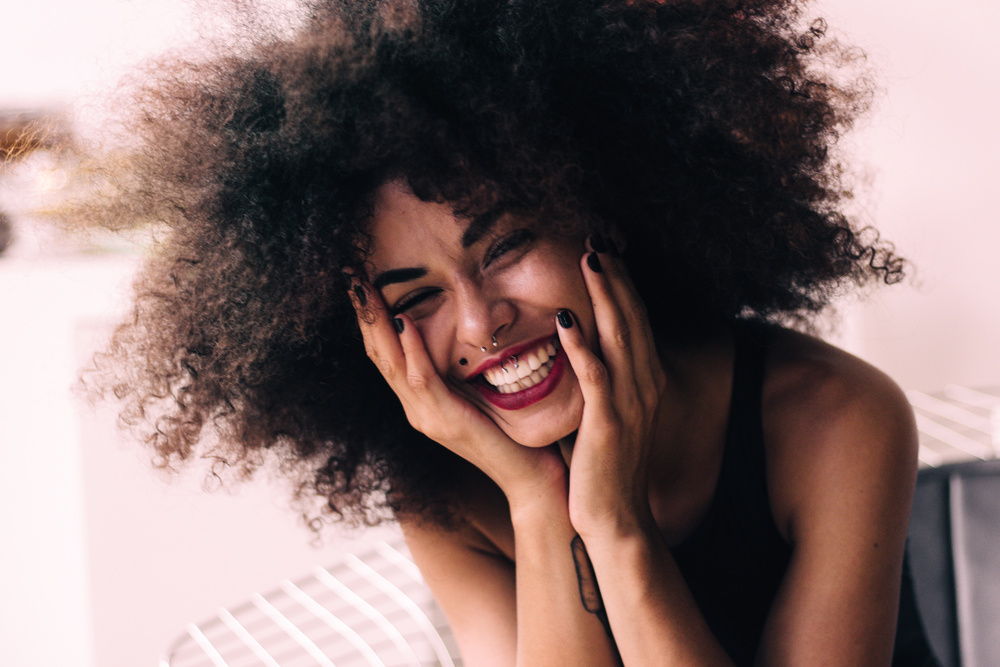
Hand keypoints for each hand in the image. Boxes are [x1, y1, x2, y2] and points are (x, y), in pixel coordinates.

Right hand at [349, 282, 566, 505]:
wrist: (531, 479)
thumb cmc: (515, 434)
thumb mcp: (483, 394)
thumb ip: (465, 369)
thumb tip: (466, 329)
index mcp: (421, 401)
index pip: (385, 353)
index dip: (370, 317)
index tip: (360, 280)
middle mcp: (416, 409)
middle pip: (377, 354)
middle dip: (363, 313)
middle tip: (349, 273)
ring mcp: (427, 417)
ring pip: (391, 364)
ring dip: (377, 323)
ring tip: (365, 288)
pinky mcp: (446, 422)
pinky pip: (423, 381)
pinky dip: (412, 350)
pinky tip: (406, 322)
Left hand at [556, 239, 666, 537]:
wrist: (617, 518)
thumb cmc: (608, 467)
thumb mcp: (614, 414)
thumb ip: (605, 380)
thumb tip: (583, 348)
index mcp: (647, 381)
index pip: (636, 320)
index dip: (622, 283)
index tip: (606, 250)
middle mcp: (646, 384)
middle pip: (632, 317)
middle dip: (616, 275)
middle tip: (597, 237)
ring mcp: (630, 402)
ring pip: (619, 335)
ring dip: (604, 294)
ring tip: (589, 257)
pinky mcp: (608, 422)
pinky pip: (595, 375)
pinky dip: (581, 344)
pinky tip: (565, 317)